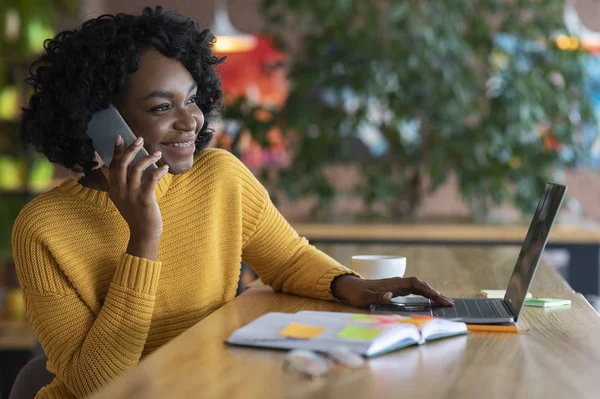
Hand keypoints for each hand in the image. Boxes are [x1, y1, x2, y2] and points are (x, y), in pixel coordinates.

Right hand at [106, 135, 168, 243]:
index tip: (120, 137)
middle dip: (130, 149)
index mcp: (113, 189)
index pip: (112, 166)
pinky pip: (151, 179)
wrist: (143, 232)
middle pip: (122, 164)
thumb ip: (118, 184)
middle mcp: (120, 190)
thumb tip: (112, 168)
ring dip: (147, 158)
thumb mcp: (121, 199)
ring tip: (157, 153)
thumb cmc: (136, 214)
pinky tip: (164, 167)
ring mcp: (131, 194)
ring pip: (136, 169)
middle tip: (139, 139)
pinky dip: (158, 171)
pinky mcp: (144, 199)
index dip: (116, 151)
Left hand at [331, 275, 453, 307]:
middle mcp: (397, 282)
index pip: (415, 284)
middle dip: (434, 293)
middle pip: (420, 285)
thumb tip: (390, 296)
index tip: (438, 297)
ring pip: (418, 287)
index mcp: (393, 283)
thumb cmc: (357, 293)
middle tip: (448, 303)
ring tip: (444, 302)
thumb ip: (376, 297)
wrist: (350, 287)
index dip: (427, 290)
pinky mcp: (396, 289)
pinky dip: (424, 294)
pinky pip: (414, 290)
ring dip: (431, 293)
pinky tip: (430, 300)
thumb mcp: (364, 298)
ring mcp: (398, 285)